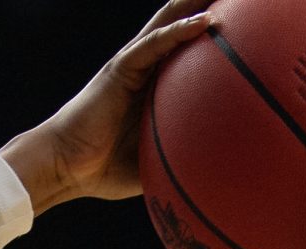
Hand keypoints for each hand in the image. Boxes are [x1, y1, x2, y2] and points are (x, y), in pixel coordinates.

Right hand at [0, 1, 212, 214]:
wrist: (65, 166)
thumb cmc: (104, 169)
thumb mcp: (154, 162)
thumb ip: (181, 159)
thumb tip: (217, 175)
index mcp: (152, 86)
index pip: (185, 51)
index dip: (208, 33)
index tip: (241, 22)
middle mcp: (144, 68)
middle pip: (178, 26)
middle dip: (204, 5)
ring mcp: (132, 64)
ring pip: (169, 23)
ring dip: (195, 4)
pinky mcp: (121, 68)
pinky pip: (154, 44)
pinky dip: (179, 31)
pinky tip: (206, 22)